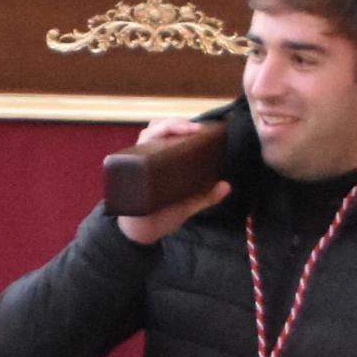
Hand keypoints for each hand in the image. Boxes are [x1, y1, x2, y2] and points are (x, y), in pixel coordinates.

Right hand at [115, 118, 230, 246]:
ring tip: (182, 131)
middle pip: (156, 127)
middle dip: (174, 123)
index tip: (202, 128)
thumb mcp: (188, 204)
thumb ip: (206, 196)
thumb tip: (226, 185)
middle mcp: (148, 157)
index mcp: (162, 160)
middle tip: (194, 129)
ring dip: (164, 128)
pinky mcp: (130, 171)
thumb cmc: (161, 215)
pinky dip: (145, 143)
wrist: (143, 234)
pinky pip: (133, 152)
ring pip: (146, 134)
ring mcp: (138, 162)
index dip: (182, 125)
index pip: (168, 133)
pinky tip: (157, 143)